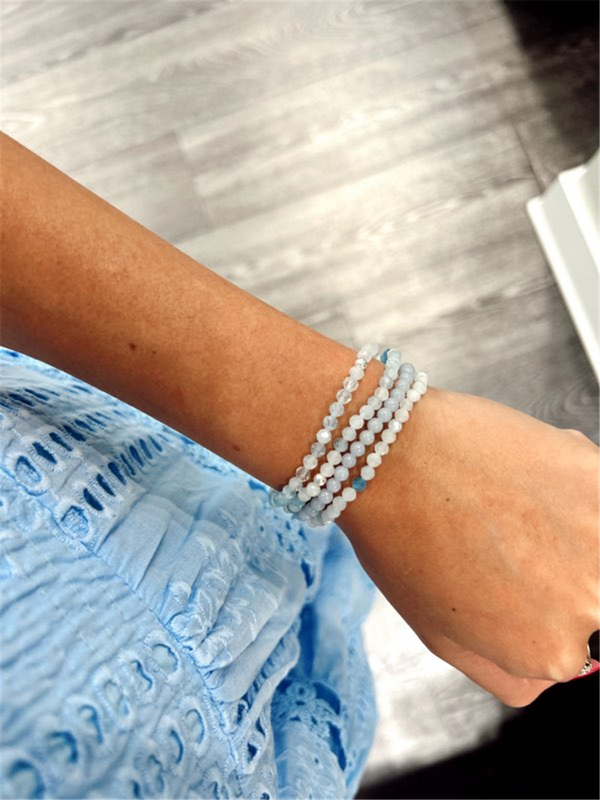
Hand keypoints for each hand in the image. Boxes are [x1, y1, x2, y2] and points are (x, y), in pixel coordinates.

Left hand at [338, 386, 599, 705]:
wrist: (388, 457)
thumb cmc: (401, 541)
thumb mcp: (442, 635)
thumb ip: (508, 672)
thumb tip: (552, 674)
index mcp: (550, 652)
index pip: (566, 640)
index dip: (525, 599)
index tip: (499, 571)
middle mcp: (588, 605)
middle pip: (587, 592)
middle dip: (550, 563)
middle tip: (500, 531)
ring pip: (594, 542)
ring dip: (567, 524)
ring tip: (508, 501)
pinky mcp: (598, 479)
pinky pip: (593, 492)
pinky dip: (569, 481)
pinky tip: (518, 473)